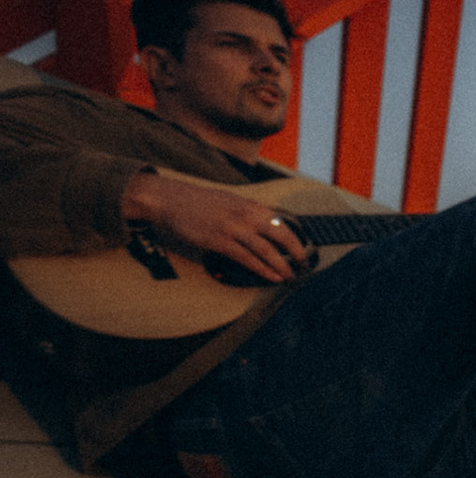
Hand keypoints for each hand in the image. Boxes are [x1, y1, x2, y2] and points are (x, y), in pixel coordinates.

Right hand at [121, 169, 307, 283]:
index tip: (303, 252)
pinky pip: (247, 259)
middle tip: (304, 266)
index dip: (295, 240)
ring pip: (267, 250)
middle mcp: (246, 215)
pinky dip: (263, 270)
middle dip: (296, 253)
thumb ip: (250, 213)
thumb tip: (269, 226)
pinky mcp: (219, 241)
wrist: (169, 199)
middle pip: (281, 236)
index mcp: (251, 205)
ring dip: (281, 266)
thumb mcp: (231, 201)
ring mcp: (233, 228)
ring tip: (289, 276)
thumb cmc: (199, 202)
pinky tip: (272, 277)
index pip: (282, 224)